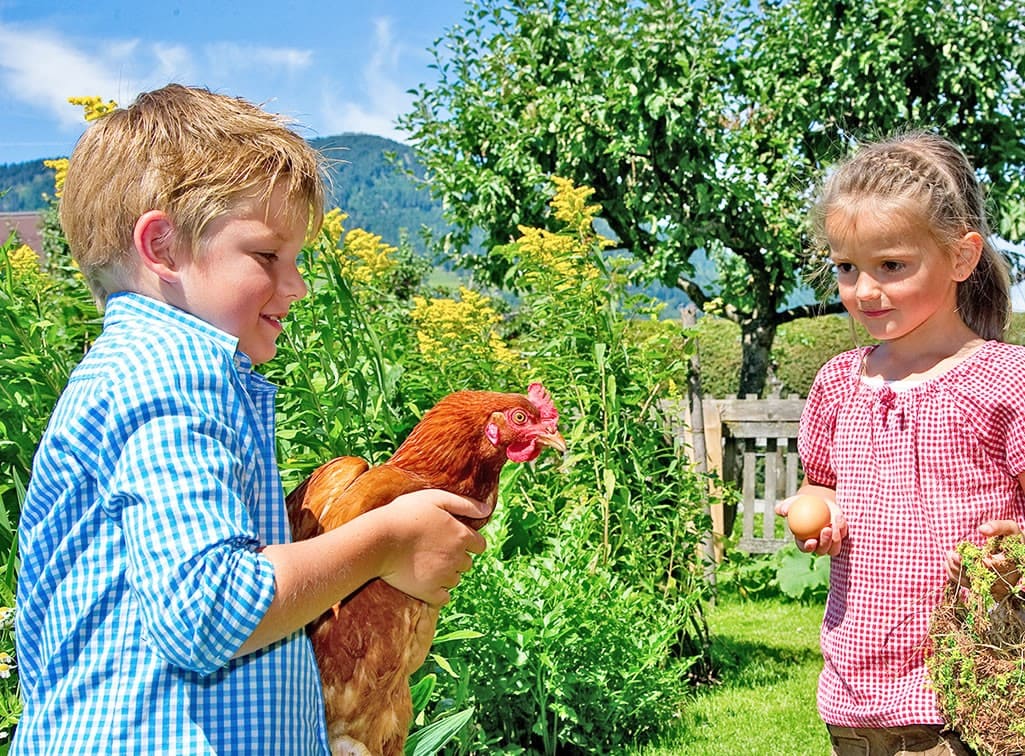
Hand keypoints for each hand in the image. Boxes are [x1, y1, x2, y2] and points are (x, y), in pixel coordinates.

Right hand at [375, 489, 487, 605]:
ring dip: (445, 574)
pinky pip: (443, 598)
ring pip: (455, 580)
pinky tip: (424, 581)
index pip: (479, 545)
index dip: (468, 542)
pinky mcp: (429, 592)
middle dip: (455, 557)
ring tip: (424, 563)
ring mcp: (443, 576)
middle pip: (466, 563)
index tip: (452, 539)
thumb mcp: (435, 498)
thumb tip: (487, 511)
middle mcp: (457, 558)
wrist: (378, 539)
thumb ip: (464, 504)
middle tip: (433, 549)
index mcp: (461, 535)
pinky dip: (437, 592)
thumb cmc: (404, 514)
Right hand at [776, 491, 846, 556]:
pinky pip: (843, 535)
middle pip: (822, 550)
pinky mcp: (841, 535)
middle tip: (826, 529)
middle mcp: (818, 545)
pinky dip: (842, 528)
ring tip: (834, 524)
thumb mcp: (793, 503)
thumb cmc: (803, 503)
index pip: (805, 548)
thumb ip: (786, 507)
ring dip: (836, 539)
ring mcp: (831, 542)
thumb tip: (781, 510)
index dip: (808, 547)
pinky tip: (839, 518)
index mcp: (804, 541)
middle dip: (825, 543)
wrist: (818, 500)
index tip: (812, 540)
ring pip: (834, 548)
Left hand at [946, 519, 1021, 586]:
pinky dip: (956, 575)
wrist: (1019, 554)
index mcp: (1008, 565)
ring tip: (949, 556)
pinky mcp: (985, 586)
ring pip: (969, 582)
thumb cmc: (1013, 540)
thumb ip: (999, 526)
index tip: (956, 553)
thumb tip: (982, 529)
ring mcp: (992, 585)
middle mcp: (1001, 579)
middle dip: (959, 564)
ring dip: (955, 569)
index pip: (986, 566)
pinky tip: (949, 564)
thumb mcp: (1011, 529)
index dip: (969, 560)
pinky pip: (967, 584)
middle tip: (950, 554)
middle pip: (975, 576)